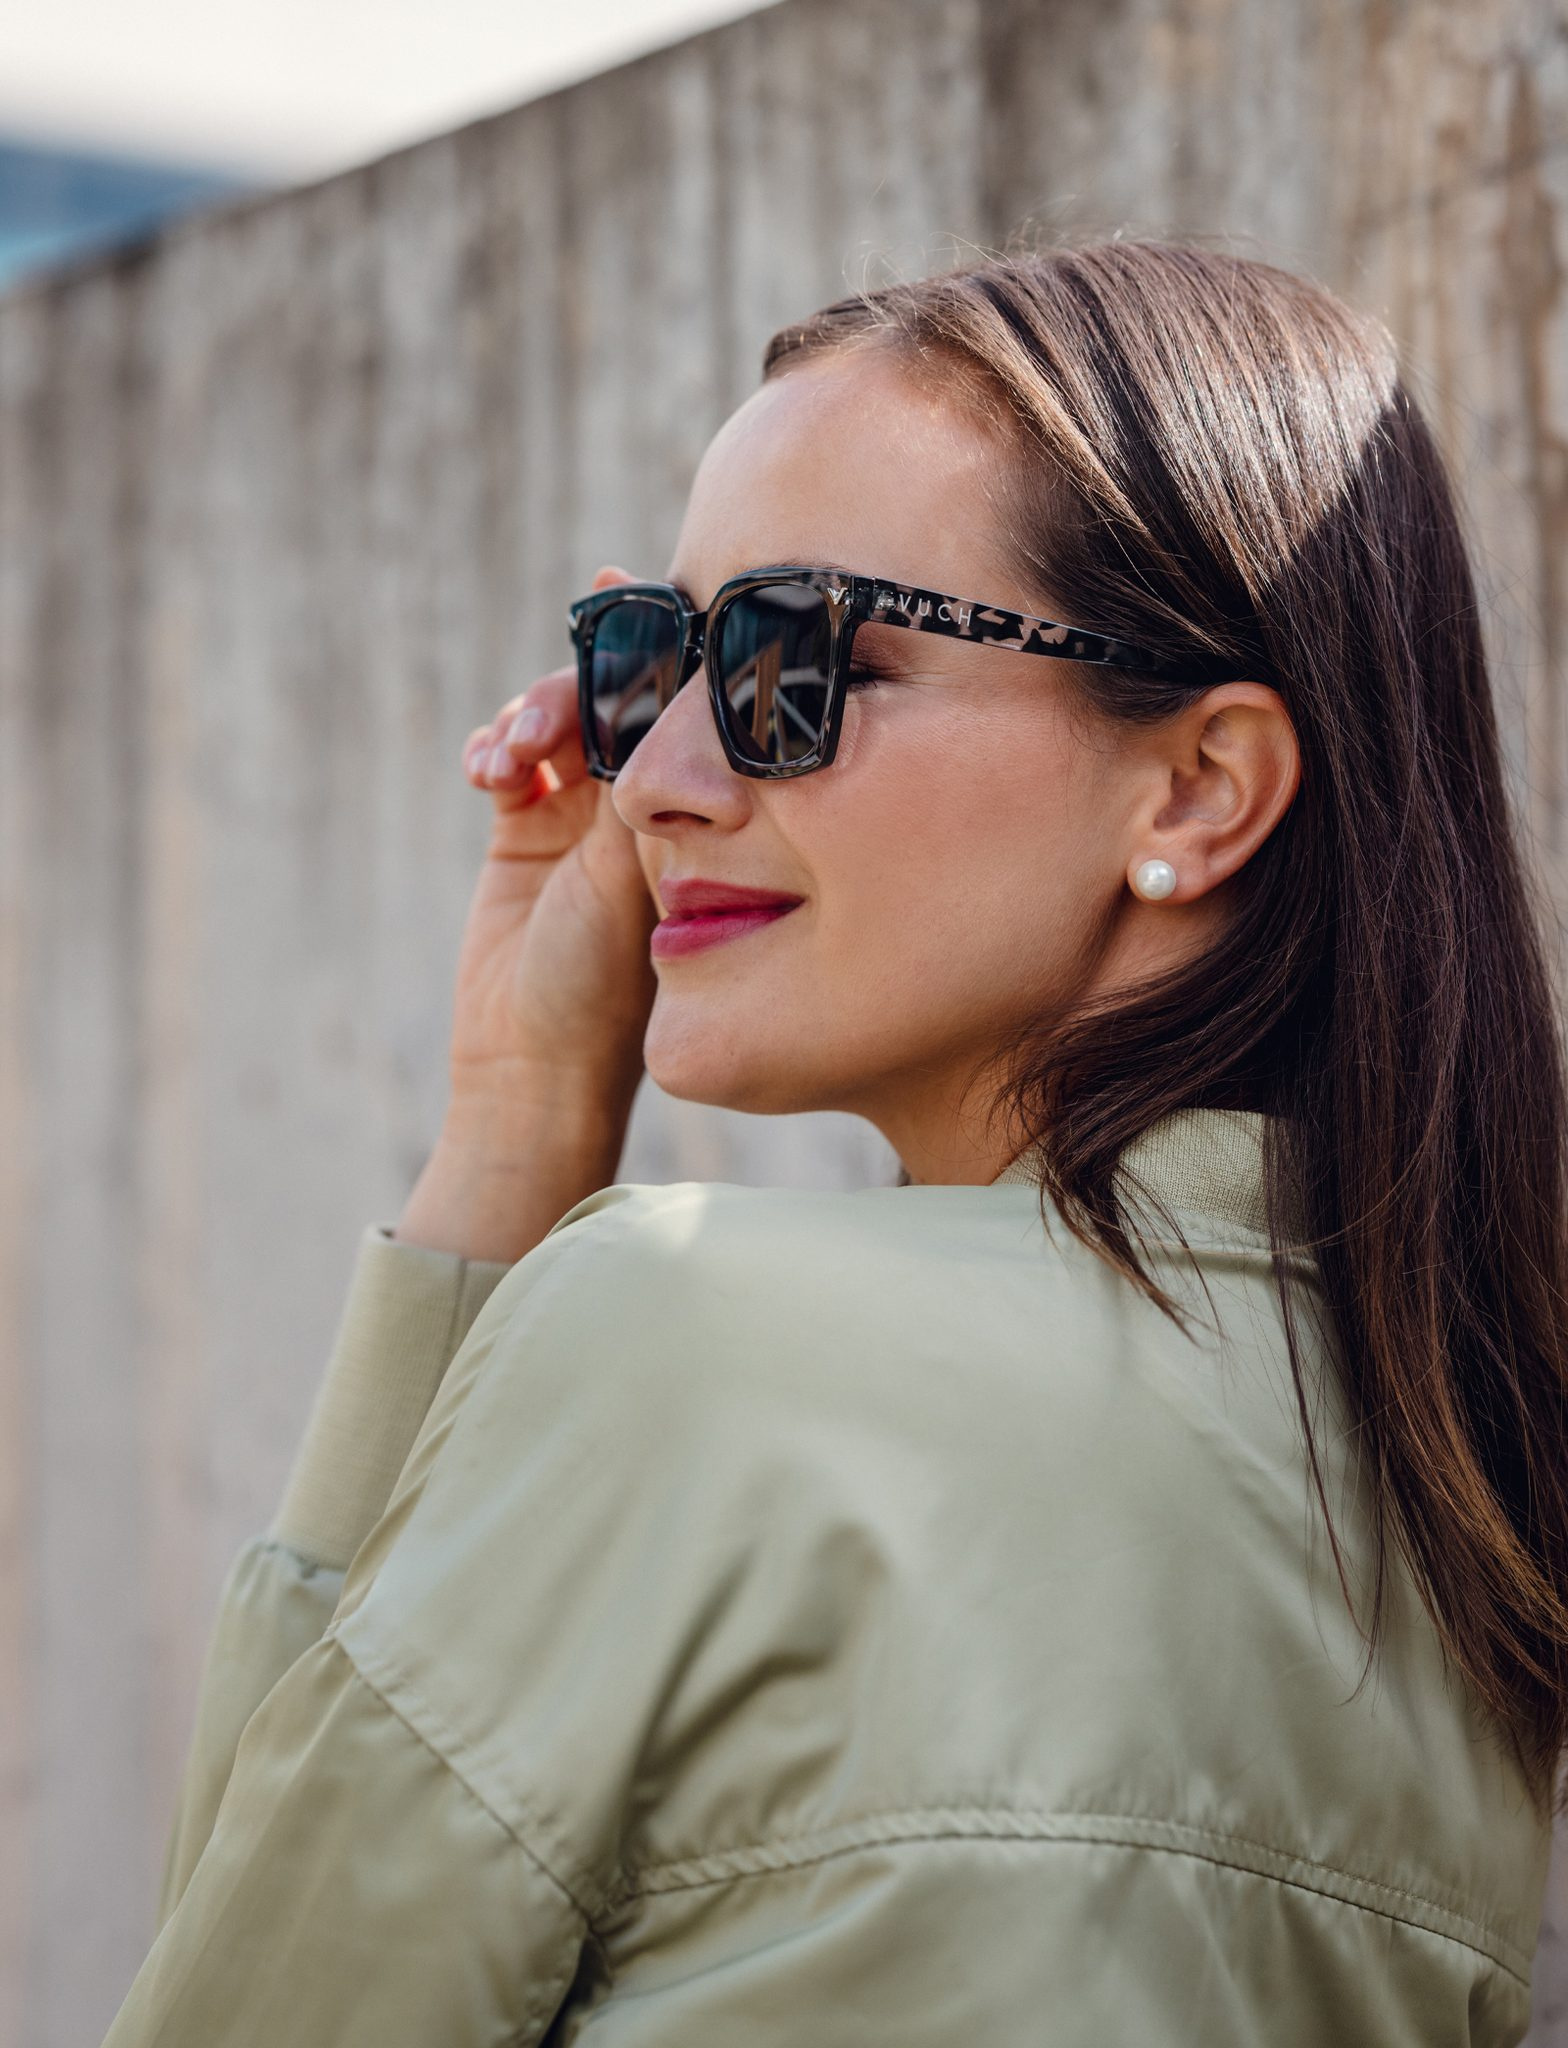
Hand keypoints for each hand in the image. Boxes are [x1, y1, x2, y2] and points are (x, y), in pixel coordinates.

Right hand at [446, 565, 657, 1127]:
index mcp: (693, 809)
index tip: (633, 590)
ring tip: (509, 753)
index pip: (679, 705)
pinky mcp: (525, 828)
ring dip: (528, 717)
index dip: (659, 644)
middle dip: (577, 684)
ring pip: (558, 720)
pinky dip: (496, 746)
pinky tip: (487, 768)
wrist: (533, 1063)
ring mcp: (583, 814)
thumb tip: (654, 689)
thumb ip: (634, 789)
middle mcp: (644, 803)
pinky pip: (511, 756)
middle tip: (552, 703)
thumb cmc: (601, 985)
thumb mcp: (628, 876)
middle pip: (613, 699)